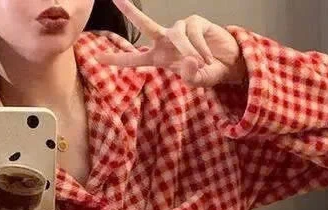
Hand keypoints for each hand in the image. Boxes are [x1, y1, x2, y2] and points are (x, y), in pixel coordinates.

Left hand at [95, 0, 246, 87]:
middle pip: (145, 24)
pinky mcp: (195, 22)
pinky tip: (208, 58)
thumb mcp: (198, 81)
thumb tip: (188, 61)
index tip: (98, 58)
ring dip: (189, 51)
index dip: (117, 59)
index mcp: (159, 58)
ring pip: (177, 36)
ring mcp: (180, 29)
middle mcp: (166, 40)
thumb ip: (191, 76)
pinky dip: (201, 48)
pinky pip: (193, 34)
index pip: (134, 59)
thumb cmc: (208, 72)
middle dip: (130, 11)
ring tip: (202, 63)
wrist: (229, 63)